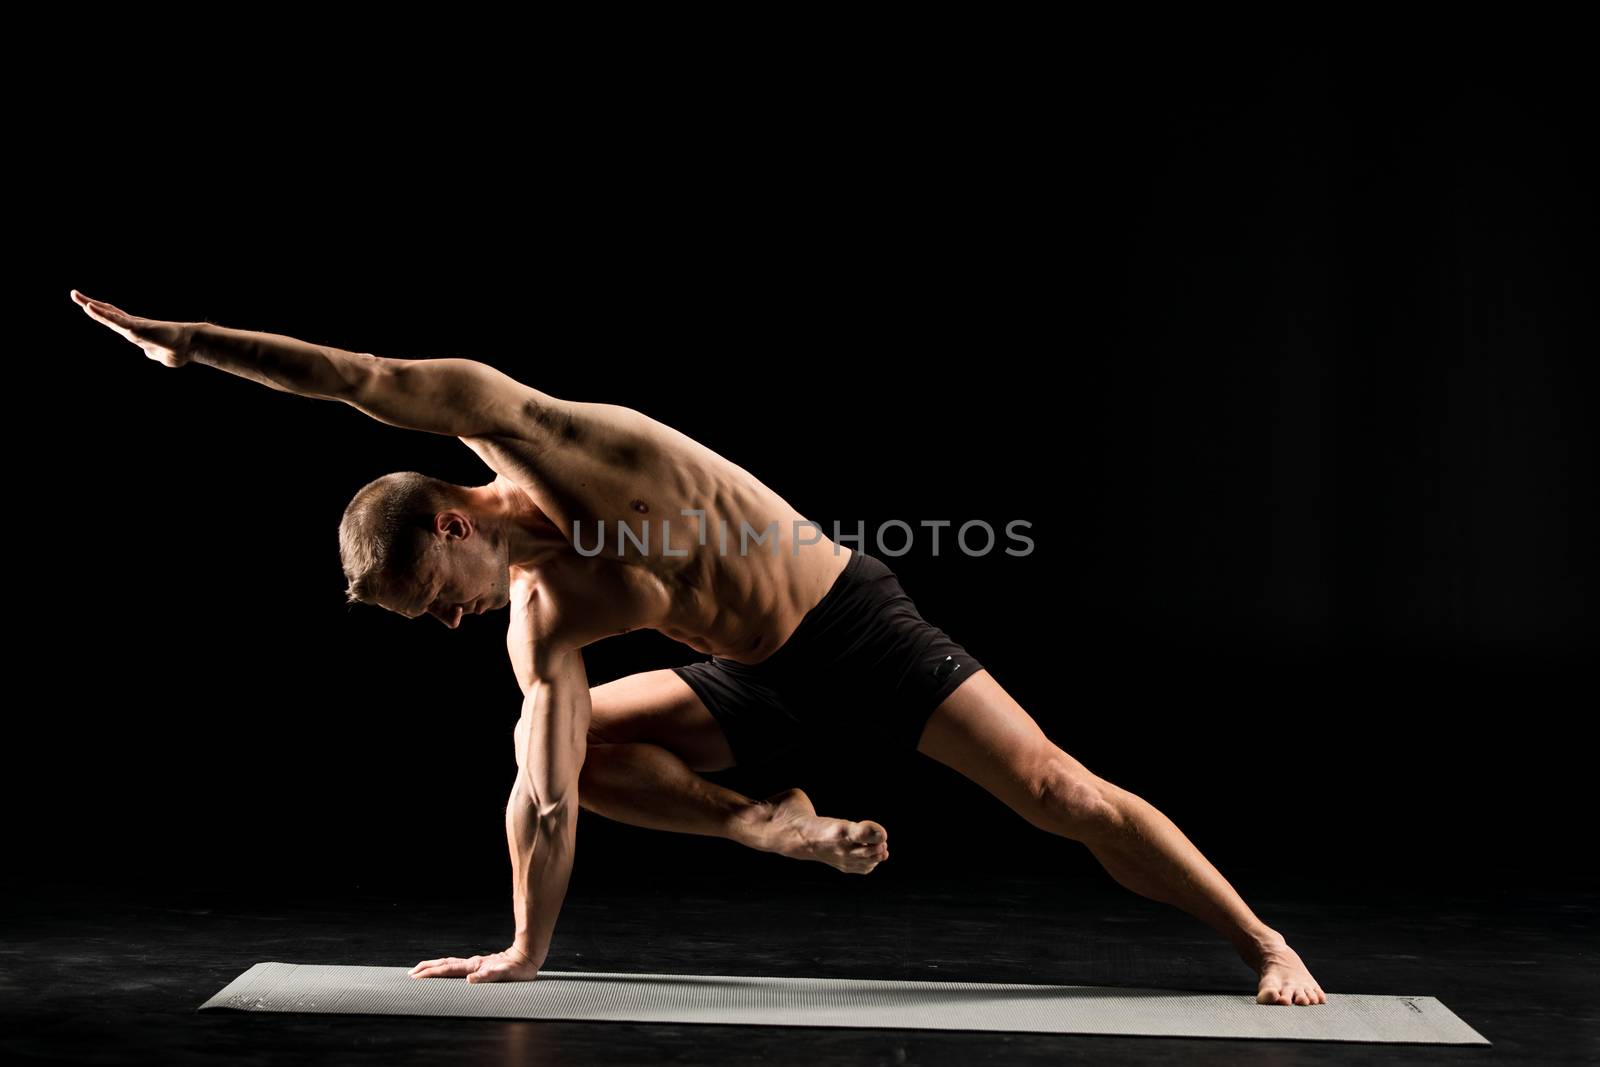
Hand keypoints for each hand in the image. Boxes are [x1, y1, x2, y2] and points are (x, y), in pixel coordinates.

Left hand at [71, 289, 195, 367]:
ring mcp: (132, 325)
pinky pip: (115, 319)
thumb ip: (152, 351)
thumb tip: (152, 353)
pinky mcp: (136, 327)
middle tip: (73, 293)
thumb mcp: (158, 354)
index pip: (113, 319)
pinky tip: (90, 307)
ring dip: (90, 304)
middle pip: (106, 312)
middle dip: (89, 303)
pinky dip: (101, 313)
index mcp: (133, 330)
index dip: (100, 312)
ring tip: (76, 296)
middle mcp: (131, 325)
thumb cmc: (176, 350)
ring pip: (107, 314)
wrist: (188, 346)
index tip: (88, 304)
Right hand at [409, 945, 544, 982]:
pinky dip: (446, 968)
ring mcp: (475, 964)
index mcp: (473, 967)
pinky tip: (443, 971)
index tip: (416, 977)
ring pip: (449, 964)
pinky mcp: (479, 966)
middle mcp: (472, 965)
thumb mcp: (505, 974)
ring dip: (434, 968)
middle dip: (426, 969)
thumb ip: (489, 976)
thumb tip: (470, 980)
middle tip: (411, 974)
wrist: (527, 956)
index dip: (430, 974)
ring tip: (421, 971)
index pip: (447, 970)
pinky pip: (458, 967)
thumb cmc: (517, 968)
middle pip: (444, 965)